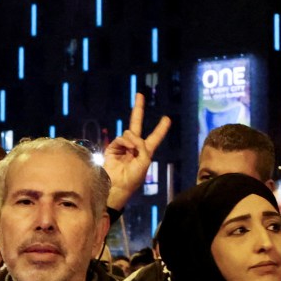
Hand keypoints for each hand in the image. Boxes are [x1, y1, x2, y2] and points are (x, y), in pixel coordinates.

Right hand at [103, 91, 170, 209]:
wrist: (117, 186)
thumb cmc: (133, 178)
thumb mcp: (144, 161)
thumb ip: (141, 146)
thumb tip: (130, 135)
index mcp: (145, 152)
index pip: (155, 137)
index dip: (161, 128)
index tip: (167, 118)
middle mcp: (134, 147)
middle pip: (137, 124)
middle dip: (138, 109)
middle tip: (140, 94)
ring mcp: (123, 146)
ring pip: (129, 132)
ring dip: (132, 140)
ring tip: (132, 151)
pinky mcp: (113, 148)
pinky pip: (121, 138)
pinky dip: (125, 141)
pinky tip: (127, 148)